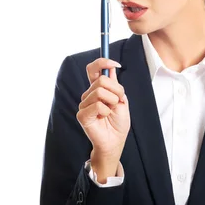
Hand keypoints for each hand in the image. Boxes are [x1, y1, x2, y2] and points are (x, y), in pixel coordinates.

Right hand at [77, 58, 129, 179]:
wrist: (115, 141)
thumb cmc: (118, 123)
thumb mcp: (121, 100)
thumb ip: (115, 85)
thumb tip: (111, 68)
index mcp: (97, 89)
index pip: (93, 69)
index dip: (102, 62)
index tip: (116, 64)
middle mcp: (89, 95)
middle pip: (101, 80)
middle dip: (116, 89)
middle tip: (119, 100)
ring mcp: (84, 105)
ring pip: (99, 92)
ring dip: (112, 101)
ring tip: (111, 111)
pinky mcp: (82, 115)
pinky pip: (97, 105)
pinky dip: (106, 111)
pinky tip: (104, 117)